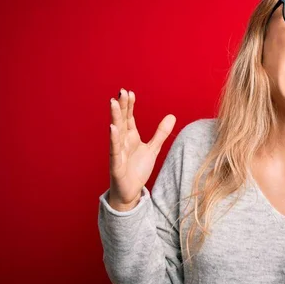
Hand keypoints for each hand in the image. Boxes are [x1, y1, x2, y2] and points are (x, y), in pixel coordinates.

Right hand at [108, 88, 175, 210]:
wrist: (130, 192)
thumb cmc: (137, 170)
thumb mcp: (153, 149)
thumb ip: (161, 133)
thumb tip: (172, 116)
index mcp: (130, 137)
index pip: (129, 117)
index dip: (129, 105)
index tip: (129, 92)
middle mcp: (122, 142)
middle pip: (122, 121)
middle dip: (121, 106)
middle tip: (121, 91)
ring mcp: (118, 153)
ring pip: (116, 132)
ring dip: (115, 118)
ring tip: (113, 103)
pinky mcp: (116, 165)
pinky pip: (114, 151)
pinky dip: (113, 139)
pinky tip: (112, 128)